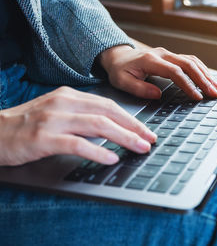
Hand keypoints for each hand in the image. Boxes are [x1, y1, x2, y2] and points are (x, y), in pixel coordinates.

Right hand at [0, 87, 156, 165]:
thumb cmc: (27, 125)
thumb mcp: (58, 113)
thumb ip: (83, 117)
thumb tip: (113, 129)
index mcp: (70, 96)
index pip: (109, 105)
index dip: (132, 118)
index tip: (147, 130)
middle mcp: (63, 103)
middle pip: (108, 112)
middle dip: (134, 127)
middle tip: (151, 140)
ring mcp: (53, 120)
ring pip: (97, 125)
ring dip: (123, 138)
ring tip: (139, 148)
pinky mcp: (43, 138)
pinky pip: (76, 143)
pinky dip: (97, 151)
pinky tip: (111, 158)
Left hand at [99, 45, 216, 99]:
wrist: (119, 56)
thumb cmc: (120, 70)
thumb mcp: (121, 81)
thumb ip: (138, 88)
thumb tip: (157, 95)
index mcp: (151, 60)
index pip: (175, 72)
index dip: (187, 84)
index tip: (196, 96)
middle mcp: (163, 54)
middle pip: (188, 64)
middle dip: (203, 80)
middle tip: (214, 93)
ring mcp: (169, 54)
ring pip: (192, 61)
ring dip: (206, 74)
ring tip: (216, 88)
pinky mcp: (173, 56)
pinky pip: (191, 61)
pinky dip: (202, 70)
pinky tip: (210, 79)